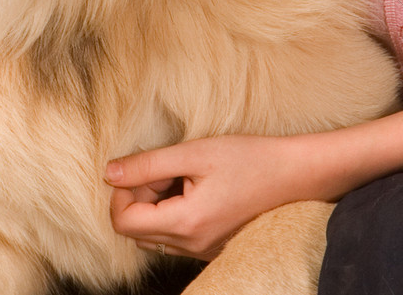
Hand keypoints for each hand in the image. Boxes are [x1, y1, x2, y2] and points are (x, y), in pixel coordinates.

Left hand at [105, 135, 303, 260]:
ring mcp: (202, 250)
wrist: (293, 174)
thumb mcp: (194, 152)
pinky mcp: (211, 246)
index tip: (142, 168)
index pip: (123, 222)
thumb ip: (148, 164)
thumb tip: (109, 173)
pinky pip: (175, 236)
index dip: (122, 192)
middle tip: (165, 167)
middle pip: (135, 229)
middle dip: (138, 196)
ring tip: (180, 175)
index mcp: (185, 224)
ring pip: (154, 234)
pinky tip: (193, 186)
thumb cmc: (247, 158)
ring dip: (154, 204)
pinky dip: (172, 211)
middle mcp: (191, 246)